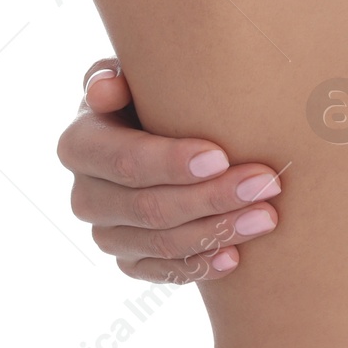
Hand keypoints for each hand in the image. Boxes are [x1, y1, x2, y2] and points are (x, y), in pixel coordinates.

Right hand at [61, 59, 278, 282]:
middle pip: (149, 207)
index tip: (221, 156)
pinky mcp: (130, 259)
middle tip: (265, 184)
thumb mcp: (132, 75)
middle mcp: (86, 195)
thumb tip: (107, 89)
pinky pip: (161, 272)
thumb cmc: (150, 93)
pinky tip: (235, 257)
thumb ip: (115, 76)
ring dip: (216, 231)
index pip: (125, 161)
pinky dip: (198, 266)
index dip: (171, 162)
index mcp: (80, 145)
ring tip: (266, 216)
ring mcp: (107, 233)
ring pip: (160, 244)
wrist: (155, 128)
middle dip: (211, 197)